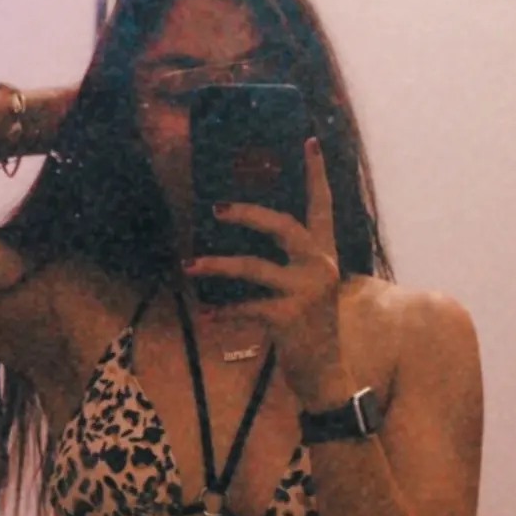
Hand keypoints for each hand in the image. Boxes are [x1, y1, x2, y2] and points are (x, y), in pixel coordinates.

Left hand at [184, 138, 347, 403]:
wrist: (325, 375)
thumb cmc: (308, 329)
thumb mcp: (306, 290)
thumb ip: (287, 264)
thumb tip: (241, 239)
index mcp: (325, 255)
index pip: (323, 206)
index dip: (316, 173)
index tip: (309, 141)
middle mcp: (320, 267)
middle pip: (283, 226)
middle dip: (248, 214)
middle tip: (216, 208)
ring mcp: (305, 291)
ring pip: (252, 267)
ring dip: (216, 266)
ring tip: (190, 266)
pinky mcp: (288, 316)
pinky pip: (244, 306)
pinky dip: (221, 312)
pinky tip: (204, 315)